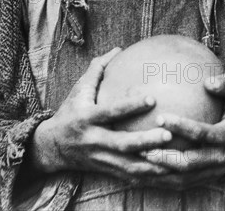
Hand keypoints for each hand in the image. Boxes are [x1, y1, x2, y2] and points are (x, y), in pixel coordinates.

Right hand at [30, 48, 172, 180]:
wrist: (51, 147)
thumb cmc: (70, 111)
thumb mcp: (79, 89)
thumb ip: (98, 69)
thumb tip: (118, 48)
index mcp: (86, 118)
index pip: (110, 112)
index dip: (129, 106)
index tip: (151, 99)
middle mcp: (93, 140)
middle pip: (121, 144)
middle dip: (144, 141)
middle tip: (167, 133)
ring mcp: (100, 158)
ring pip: (128, 165)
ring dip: (151, 163)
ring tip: (173, 156)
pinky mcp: (106, 170)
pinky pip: (129, 176)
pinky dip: (147, 175)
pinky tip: (167, 171)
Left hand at [141, 74, 224, 188]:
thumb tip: (208, 82)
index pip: (202, 134)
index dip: (182, 127)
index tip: (161, 117)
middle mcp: (220, 159)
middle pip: (190, 163)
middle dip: (165, 156)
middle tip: (143, 145)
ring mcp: (213, 173)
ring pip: (183, 178)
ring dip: (160, 171)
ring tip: (140, 158)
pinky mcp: (205, 179)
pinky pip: (182, 184)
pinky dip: (162, 180)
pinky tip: (144, 170)